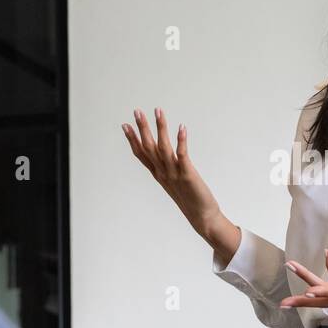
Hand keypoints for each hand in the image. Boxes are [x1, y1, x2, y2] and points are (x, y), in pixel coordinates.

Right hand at [121, 107, 221, 236]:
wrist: (201, 217)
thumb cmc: (189, 197)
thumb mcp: (173, 181)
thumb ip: (167, 167)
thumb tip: (165, 154)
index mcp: (158, 174)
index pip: (141, 154)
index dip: (132, 139)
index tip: (125, 125)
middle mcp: (163, 173)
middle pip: (149, 148)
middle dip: (143, 128)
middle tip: (137, 111)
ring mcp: (174, 174)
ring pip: (163, 148)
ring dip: (160, 128)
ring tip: (158, 111)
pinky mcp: (188, 175)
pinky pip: (182, 156)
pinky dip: (181, 141)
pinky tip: (181, 128)